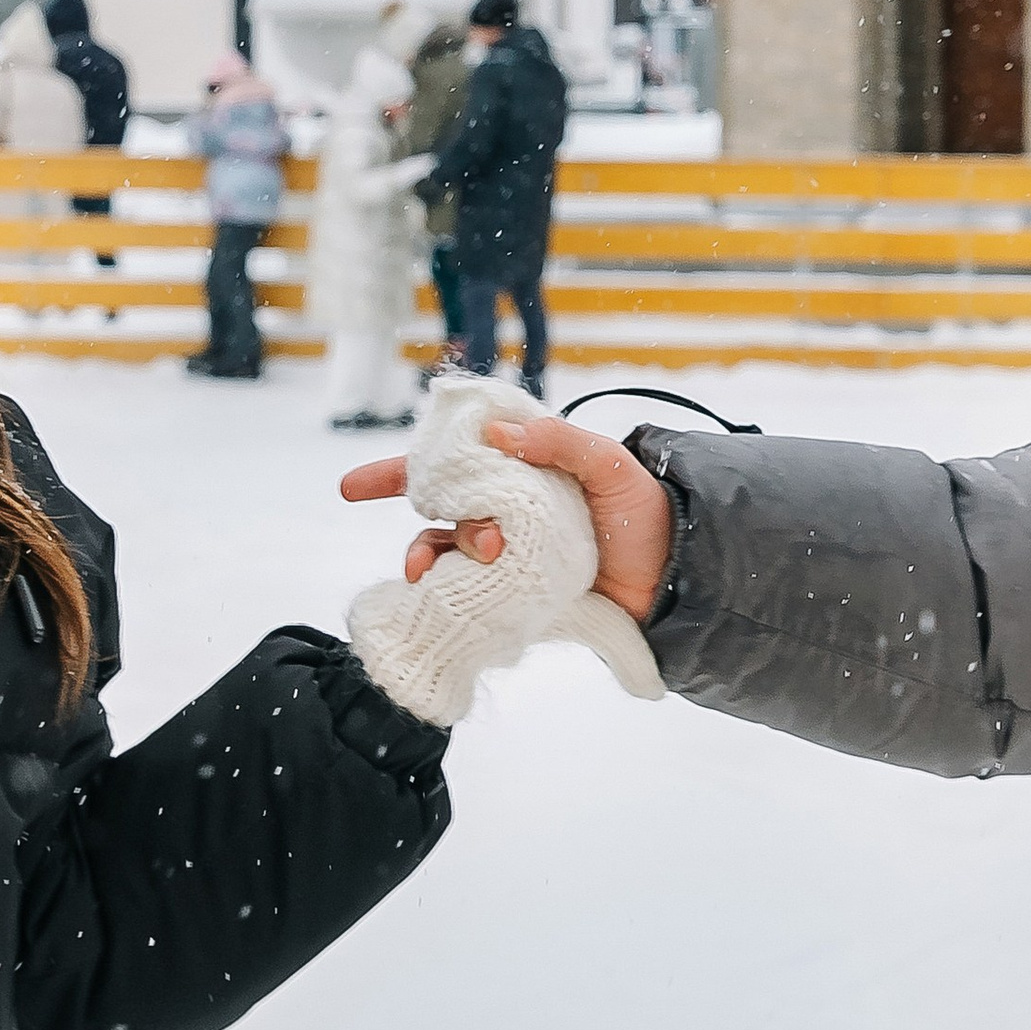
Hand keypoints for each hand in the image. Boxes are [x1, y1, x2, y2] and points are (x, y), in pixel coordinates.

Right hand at [339, 407, 673, 620]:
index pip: (452, 460)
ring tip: (473, 561)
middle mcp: (505, 509)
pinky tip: (453, 593)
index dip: (400, 472)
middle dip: (427, 519)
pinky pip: (465, 590)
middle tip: (475, 537)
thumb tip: (498, 436)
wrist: (678, 575)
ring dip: (437, 555)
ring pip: (445, 550)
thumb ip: (559, 443)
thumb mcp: (610, 465)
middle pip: (438, 509)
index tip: (352, 490)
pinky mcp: (515, 592)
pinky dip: (451, 590)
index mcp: (520, 469)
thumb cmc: (646, 511)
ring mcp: (507, 552)